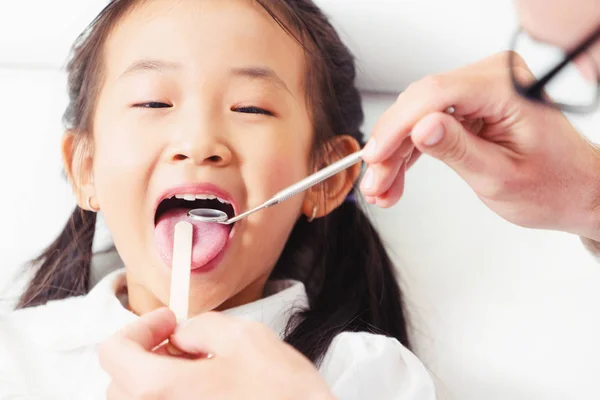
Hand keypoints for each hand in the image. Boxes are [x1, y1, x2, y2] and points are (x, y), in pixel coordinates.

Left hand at [99, 308, 333, 399]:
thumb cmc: (283, 396)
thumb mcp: (244, 338)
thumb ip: (201, 326)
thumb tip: (183, 335)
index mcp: (161, 391)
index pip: (113, 352)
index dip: (140, 327)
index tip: (169, 322)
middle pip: (120, 381)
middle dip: (148, 353)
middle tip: (184, 343)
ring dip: (160, 379)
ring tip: (201, 370)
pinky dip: (175, 397)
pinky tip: (209, 391)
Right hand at [360, 51, 599, 240]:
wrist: (574, 190)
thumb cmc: (552, 185)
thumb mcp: (501, 177)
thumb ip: (458, 150)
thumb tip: (420, 128)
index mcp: (508, 88)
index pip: (436, 95)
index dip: (398, 127)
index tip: (374, 158)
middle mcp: (493, 78)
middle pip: (420, 105)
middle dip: (391, 147)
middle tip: (375, 183)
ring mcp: (481, 89)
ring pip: (418, 116)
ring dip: (396, 154)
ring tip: (383, 189)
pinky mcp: (472, 105)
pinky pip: (429, 122)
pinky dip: (410, 151)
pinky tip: (396, 176)